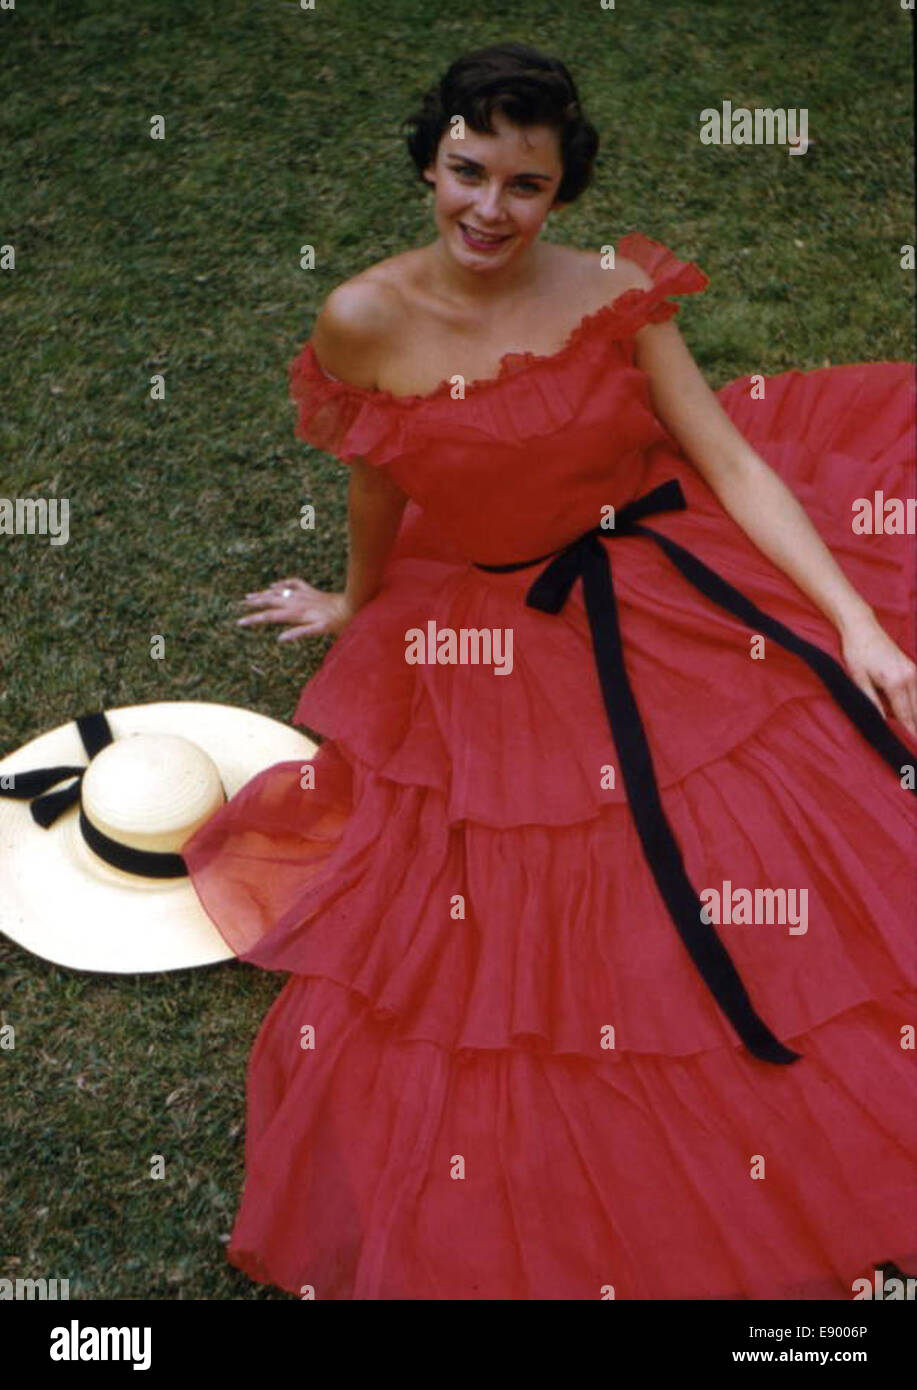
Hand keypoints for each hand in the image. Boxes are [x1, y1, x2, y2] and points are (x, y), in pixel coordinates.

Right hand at [236, 578, 355, 641]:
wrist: (351, 606)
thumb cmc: (337, 622)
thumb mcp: (318, 631)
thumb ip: (299, 634)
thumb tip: (279, 638)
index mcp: (296, 613)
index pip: (269, 617)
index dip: (253, 619)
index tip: (239, 622)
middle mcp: (296, 602)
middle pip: (269, 602)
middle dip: (253, 604)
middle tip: (238, 605)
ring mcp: (303, 594)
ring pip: (278, 592)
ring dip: (263, 594)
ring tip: (249, 595)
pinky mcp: (310, 590)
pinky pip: (293, 584)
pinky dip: (282, 584)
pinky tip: (274, 586)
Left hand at [839, 614, 916, 737]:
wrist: (862, 628)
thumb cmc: (856, 653)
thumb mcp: (858, 679)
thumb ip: (872, 702)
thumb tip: (882, 723)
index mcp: (895, 682)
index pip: (906, 716)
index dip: (910, 735)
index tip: (912, 749)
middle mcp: (910, 677)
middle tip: (914, 751)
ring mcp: (914, 672)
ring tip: (914, 738)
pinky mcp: (913, 668)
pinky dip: (916, 706)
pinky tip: (913, 717)